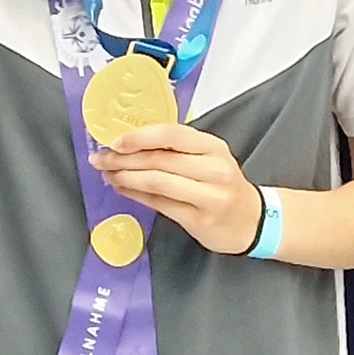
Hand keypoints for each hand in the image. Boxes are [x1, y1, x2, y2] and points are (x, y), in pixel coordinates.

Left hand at [89, 122, 263, 254]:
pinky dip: (136, 195)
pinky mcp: (199, 220)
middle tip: (100, 158)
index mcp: (213, 147)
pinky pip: (160, 204)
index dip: (139, 137)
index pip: (171, 134)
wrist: (253, 220)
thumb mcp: (210, 158)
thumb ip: (178, 149)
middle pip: (159, 159)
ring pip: (157, 182)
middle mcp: (213, 169)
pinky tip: (123, 189)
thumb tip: (132, 144)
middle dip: (123, 158)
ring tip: (108, 174)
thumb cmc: (224, 185)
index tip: (115, 141)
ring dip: (126, 177)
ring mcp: (208, 196)